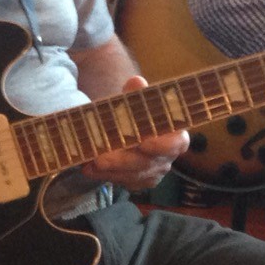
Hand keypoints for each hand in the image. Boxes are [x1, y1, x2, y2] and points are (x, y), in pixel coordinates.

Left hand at [81, 76, 189, 190]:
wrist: (127, 128)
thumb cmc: (136, 114)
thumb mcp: (136, 101)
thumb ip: (137, 94)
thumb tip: (136, 82)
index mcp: (175, 136)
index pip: (177, 144)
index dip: (163, 146)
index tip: (145, 143)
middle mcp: (166, 157)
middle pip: (148, 163)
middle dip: (122, 162)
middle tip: (100, 158)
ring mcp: (152, 172)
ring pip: (132, 176)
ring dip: (109, 170)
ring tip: (90, 161)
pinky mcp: (136, 181)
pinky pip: (121, 181)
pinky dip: (104, 175)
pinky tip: (88, 168)